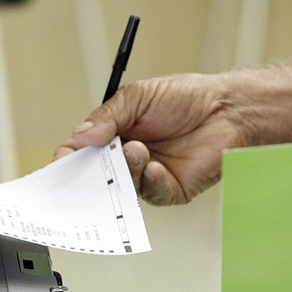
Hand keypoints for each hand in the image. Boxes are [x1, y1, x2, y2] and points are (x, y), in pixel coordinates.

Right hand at [54, 73, 245, 204]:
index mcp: (114, 133)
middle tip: (94, 163)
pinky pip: (151, 194)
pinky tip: (155, 165)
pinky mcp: (170, 189)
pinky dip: (149, 180)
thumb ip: (107, 117)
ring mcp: (147, 174)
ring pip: (122, 186)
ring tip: (136, 150)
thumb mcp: (137, 97)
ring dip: (126, 169)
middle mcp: (127, 156)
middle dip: (93, 170)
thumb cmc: (186, 97)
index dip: (69, 156)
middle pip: (97, 173)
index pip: (82, 150)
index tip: (64, 158)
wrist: (228, 108)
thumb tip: (80, 136)